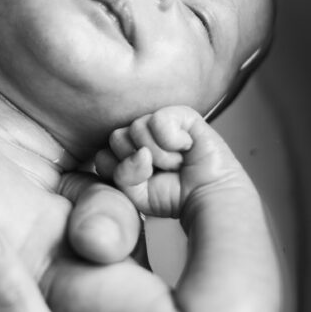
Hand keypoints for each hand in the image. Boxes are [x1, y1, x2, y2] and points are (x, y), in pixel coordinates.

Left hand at [96, 105, 244, 219]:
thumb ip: (122, 174)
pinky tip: (186, 148)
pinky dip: (172, 140)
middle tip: (162, 172)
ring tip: (176, 162)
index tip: (143, 183)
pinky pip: (159, 120)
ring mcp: (158, 123)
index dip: (121, 172)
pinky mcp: (179, 114)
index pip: (103, 154)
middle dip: (139, 164)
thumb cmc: (172, 195)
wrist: (207, 197)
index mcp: (126, 151)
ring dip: (160, 155)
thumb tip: (140, 152)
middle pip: (116, 138)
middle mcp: (140, 134)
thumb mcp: (136, 193)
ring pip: (137, 129)